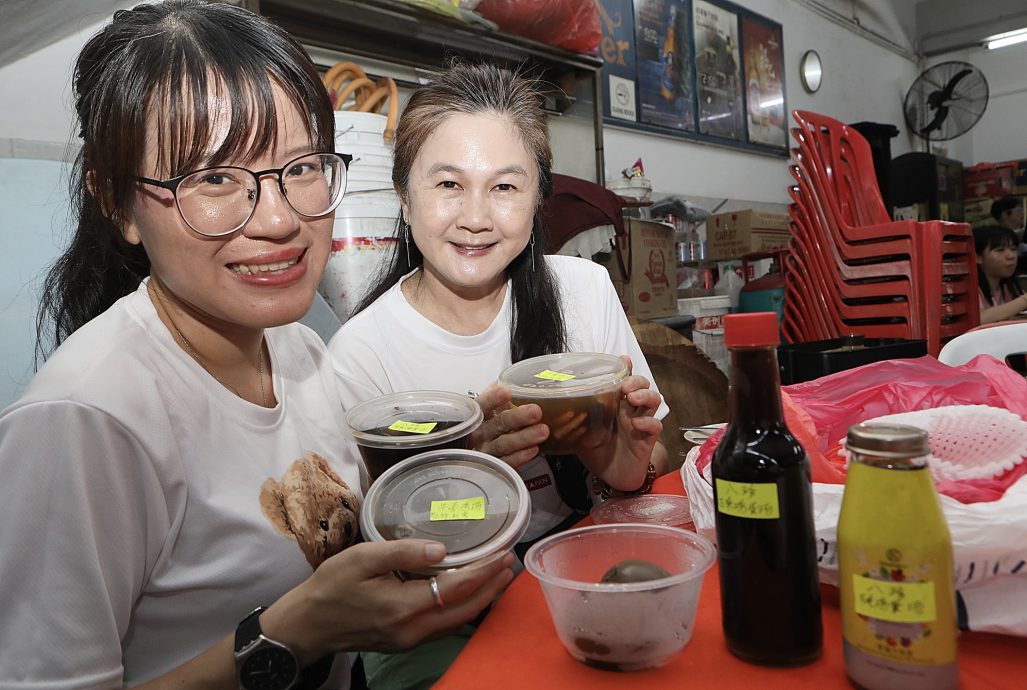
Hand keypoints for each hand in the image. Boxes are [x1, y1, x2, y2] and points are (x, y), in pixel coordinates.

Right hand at [260, 540, 514, 663]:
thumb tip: (441, 549)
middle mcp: (412, 628)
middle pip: (466, 610)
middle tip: (511, 562)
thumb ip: (402, 551)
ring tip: (499, 576)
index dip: (483, 571)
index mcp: (403, 606)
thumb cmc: (330, 586)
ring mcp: (410, 639)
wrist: (307, 625)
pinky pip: (444, 626)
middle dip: (492, 586)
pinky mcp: (405, 641)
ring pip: (458, 621)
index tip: (503, 552)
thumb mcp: (361, 558)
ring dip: (482, 599)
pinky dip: (464, 608)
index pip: (456, 588)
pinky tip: (470, 593)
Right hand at [468, 382, 548, 469]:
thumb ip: (494, 393)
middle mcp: (479, 434)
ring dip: (524, 437)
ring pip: (503, 444)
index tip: (506, 391)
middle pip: (497, 424)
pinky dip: (520, 457)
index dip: (493, 398)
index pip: (482, 404)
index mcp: (475, 416)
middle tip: (535, 411)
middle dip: (517, 418)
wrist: (471, 453)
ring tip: (542, 431)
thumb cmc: (481, 427)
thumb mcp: (484, 409)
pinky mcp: (495, 467)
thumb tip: (507, 378)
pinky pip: (507, 463)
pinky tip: (533, 450)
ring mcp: (486, 451)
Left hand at [577, 355, 663, 490]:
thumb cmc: (597, 451)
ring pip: (653, 400)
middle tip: (625, 386)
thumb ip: (573, 418)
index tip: (623, 360)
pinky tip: (637, 424)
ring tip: (632, 398)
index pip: (623, 380)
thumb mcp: (581, 431)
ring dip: (645, 395)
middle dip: (636, 381)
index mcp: (615, 404)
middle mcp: (629, 410)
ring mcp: (640, 423)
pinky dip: (648, 422)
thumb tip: (552, 406)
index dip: (625, 368)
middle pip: (642, 386)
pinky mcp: (647, 440)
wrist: (610, 476)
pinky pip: (655, 426)